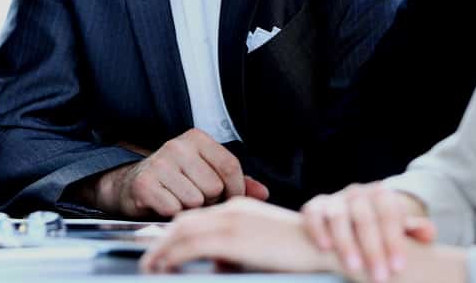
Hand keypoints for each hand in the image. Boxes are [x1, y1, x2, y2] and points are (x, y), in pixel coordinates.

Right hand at [89, 128, 269, 217]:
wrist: (130, 184)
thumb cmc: (174, 180)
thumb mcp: (205, 173)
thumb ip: (236, 182)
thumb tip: (263, 193)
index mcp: (196, 138)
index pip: (230, 166)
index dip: (235, 189)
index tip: (229, 197)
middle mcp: (177, 146)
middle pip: (214, 186)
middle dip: (208, 199)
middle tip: (193, 195)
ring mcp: (159, 163)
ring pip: (195, 200)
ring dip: (189, 207)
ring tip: (178, 198)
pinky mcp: (145, 183)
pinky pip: (174, 209)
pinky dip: (171, 213)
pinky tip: (164, 203)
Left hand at [139, 197, 338, 273]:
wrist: (325, 247)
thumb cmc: (301, 252)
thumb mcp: (263, 249)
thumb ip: (237, 252)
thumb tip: (217, 264)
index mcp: (240, 207)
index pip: (199, 216)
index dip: (177, 232)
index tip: (162, 247)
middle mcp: (232, 209)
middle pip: (185, 221)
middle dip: (162, 240)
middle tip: (149, 258)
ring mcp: (231, 221)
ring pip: (182, 232)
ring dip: (162, 250)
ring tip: (150, 267)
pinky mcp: (232, 237)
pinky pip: (191, 246)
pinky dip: (172, 256)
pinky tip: (164, 268)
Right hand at [301, 182, 434, 282]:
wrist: (355, 212)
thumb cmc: (382, 226)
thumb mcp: (400, 225)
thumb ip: (415, 229)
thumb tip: (427, 234)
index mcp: (382, 195)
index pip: (389, 215)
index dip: (394, 241)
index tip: (398, 267)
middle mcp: (357, 193)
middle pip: (365, 218)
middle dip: (373, 249)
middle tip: (380, 277)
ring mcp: (335, 199)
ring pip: (338, 217)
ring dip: (346, 243)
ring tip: (354, 267)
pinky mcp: (315, 206)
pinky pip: (313, 215)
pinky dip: (317, 230)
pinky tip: (325, 248)